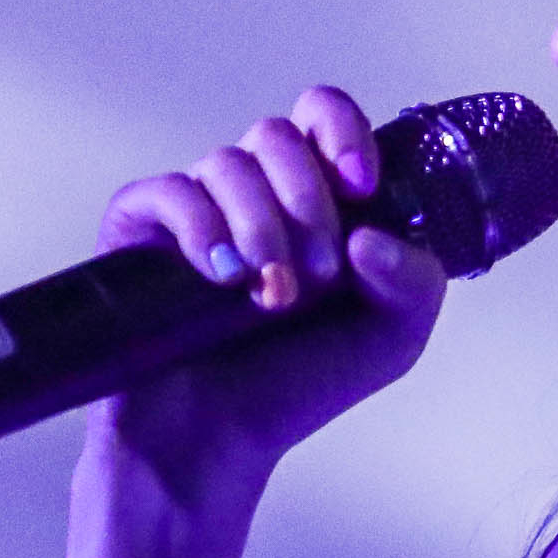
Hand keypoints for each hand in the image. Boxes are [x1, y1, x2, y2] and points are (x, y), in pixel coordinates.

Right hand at [90, 86, 448, 488]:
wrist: (216, 442)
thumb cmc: (296, 386)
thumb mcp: (391, 338)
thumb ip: (416, 280)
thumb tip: (370, 235)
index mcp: (315, 199)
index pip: (321, 116)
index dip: (341, 131)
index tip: (360, 184)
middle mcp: (254, 193)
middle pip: (276, 135)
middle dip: (307, 200)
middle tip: (321, 272)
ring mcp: (196, 208)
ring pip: (227, 164)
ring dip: (262, 228)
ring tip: (272, 297)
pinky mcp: (141, 230)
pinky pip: (168, 191)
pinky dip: (201, 228)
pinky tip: (221, 277)